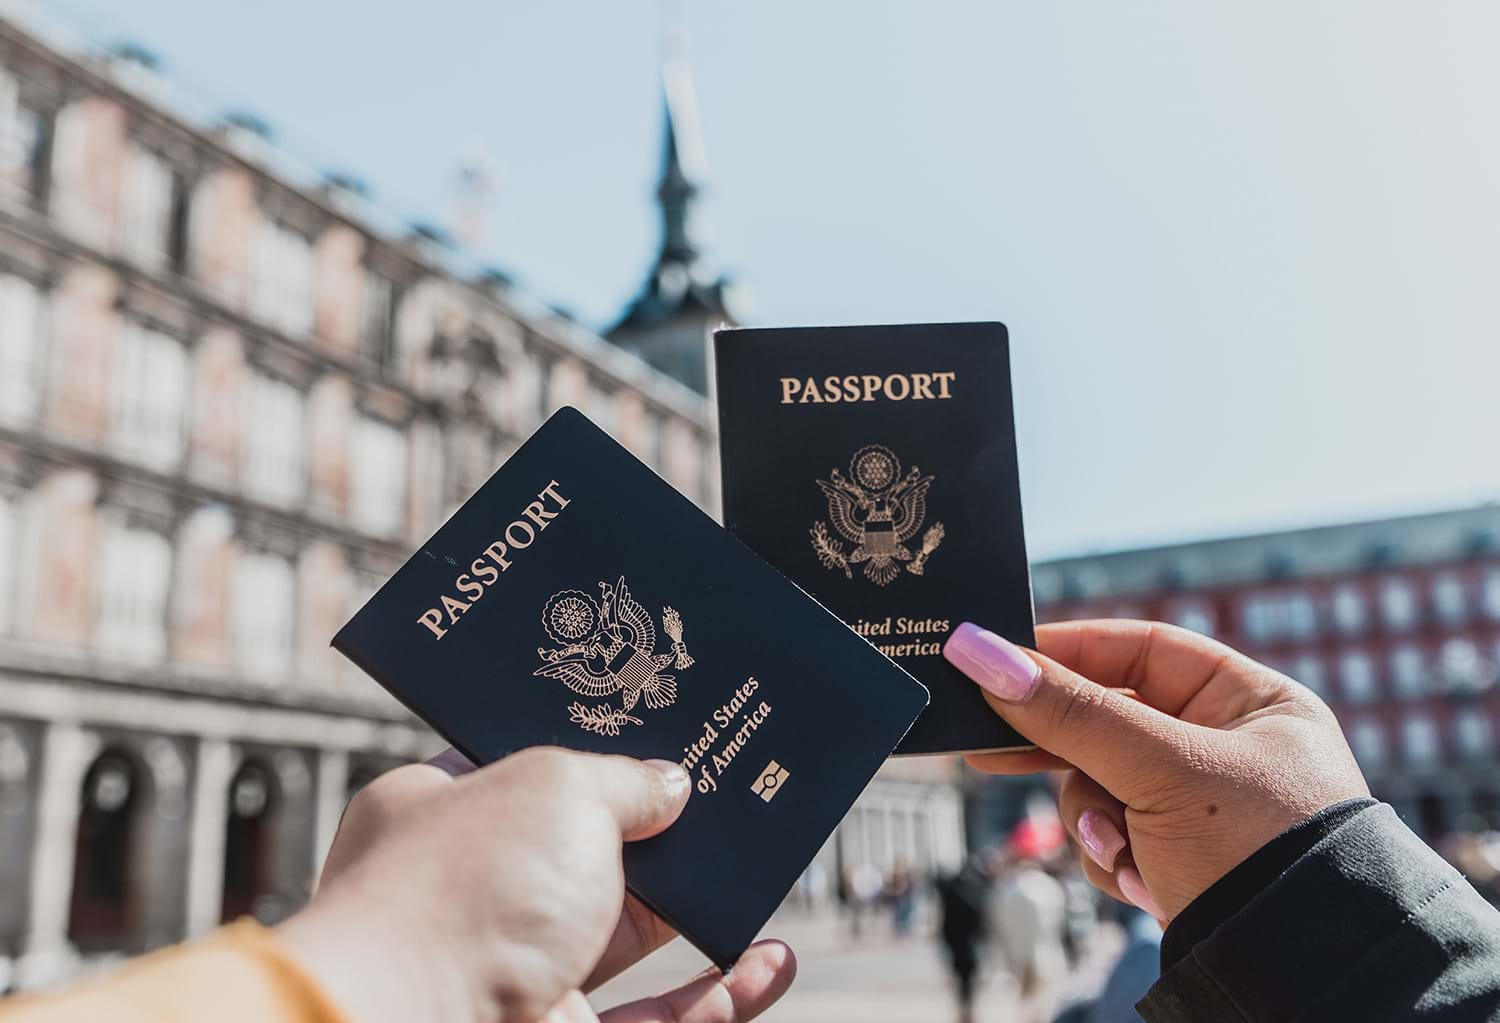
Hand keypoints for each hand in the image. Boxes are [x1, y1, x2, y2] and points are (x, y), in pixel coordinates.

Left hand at [276, 747, 795, 1022]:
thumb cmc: (465, 891)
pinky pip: (659, 1018)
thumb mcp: (556, 789)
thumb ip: (623, 781)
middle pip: (586, 851)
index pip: (521, 767)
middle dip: (660, 829)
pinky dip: (720, 995)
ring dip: (700, 908)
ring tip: (762, 868)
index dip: (591, 748)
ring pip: (628, 936)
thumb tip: (670, 786)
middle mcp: (473, 894)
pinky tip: (769, 961)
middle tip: (727, 792)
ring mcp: (516, 974)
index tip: (655, 729)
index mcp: (440, 813)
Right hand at [944, 619, 1368, 921]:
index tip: (1000, 659)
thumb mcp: (1160, 769)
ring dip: (1094, 819)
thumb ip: (1069, 712)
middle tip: (990, 747)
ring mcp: (1201, 807)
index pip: (1142, 650)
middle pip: (1110, 721)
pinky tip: (1141, 882)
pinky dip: (1113, 858)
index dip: (1069, 652)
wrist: (1299, 977)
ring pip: (1099, 784)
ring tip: (1118, 848)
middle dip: (1064, 750)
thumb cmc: (1258, 851)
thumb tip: (980, 651)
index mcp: (1251, 702)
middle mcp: (1228, 747)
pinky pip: (1112, 836)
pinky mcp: (1180, 858)